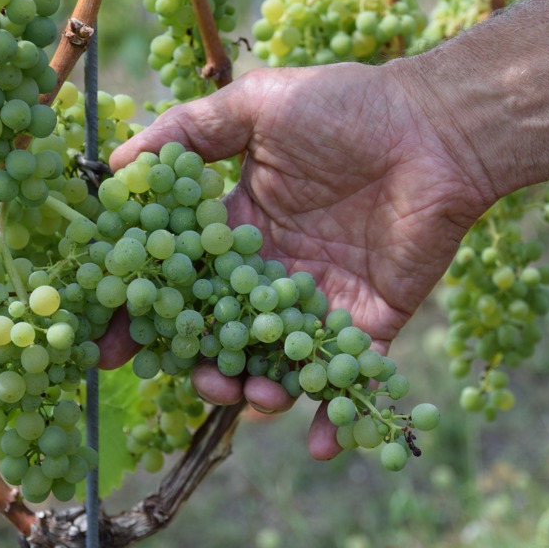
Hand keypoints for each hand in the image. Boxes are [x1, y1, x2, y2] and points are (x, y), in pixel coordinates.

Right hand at [97, 62, 489, 458]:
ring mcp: (320, 301)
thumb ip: (188, 133)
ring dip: (260, 393)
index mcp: (242, 227)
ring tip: (257, 397)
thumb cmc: (348, 108)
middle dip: (203, 366)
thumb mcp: (258, 105)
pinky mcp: (370, 322)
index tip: (112, 344)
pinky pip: (349, 377)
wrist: (437, 130)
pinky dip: (336, 414)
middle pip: (225, 333)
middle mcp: (274, 270)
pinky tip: (321, 442)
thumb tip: (117, 170)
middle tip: (197, 380)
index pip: (185, 278)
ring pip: (278, 363)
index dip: (146, 311)